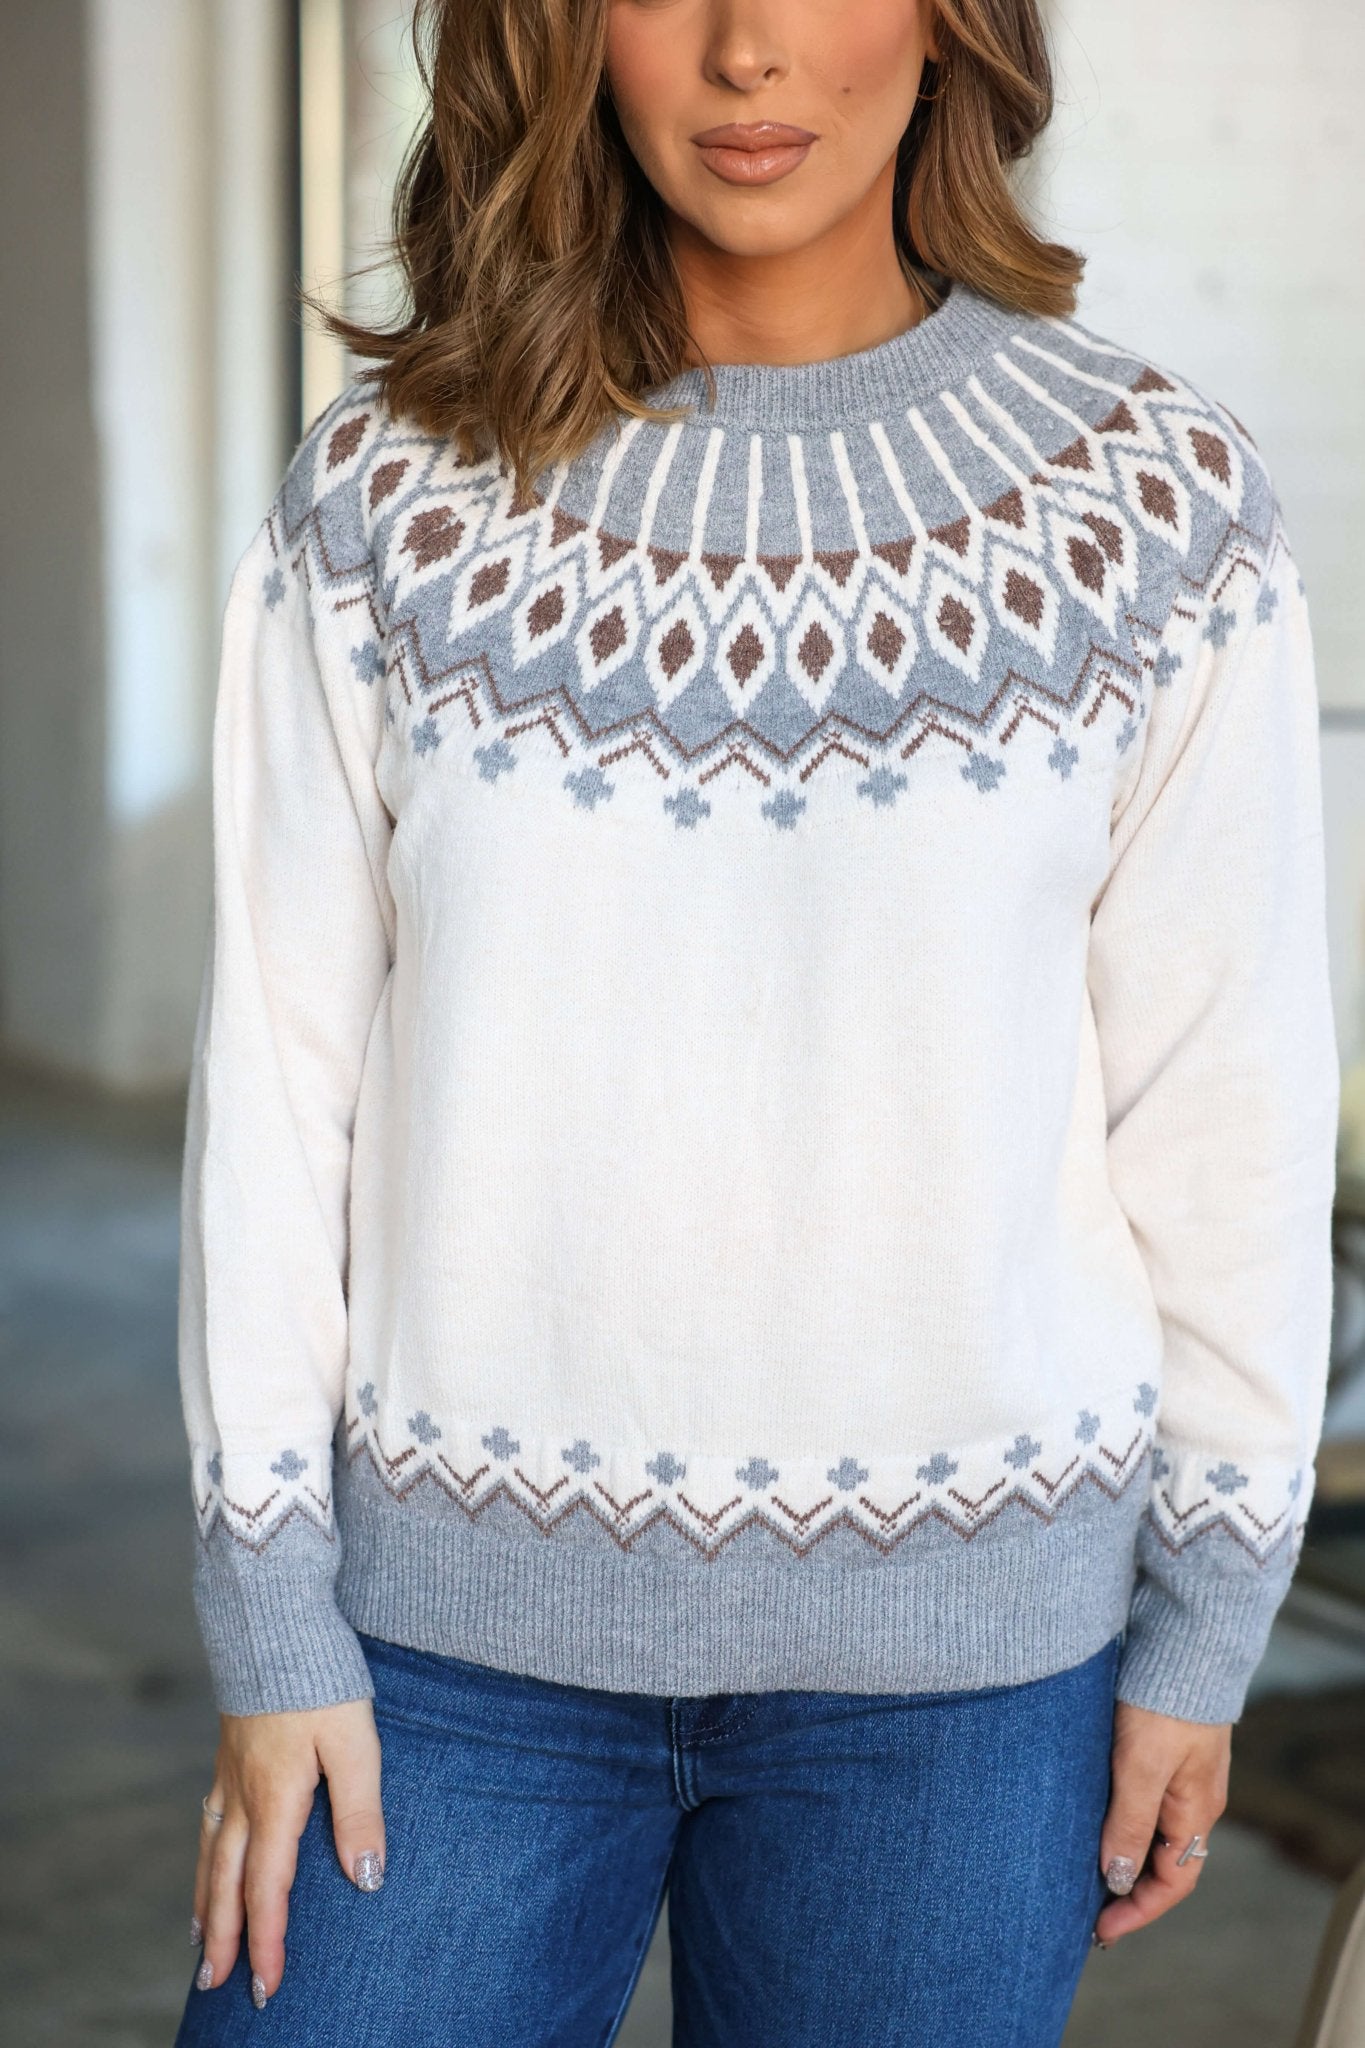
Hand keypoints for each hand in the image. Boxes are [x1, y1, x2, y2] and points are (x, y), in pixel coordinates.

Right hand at [191, 1698, 384, 2008]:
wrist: (273, 1619)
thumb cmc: (320, 1677)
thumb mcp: (355, 1742)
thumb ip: (359, 1810)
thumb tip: (365, 1877)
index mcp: (275, 1800)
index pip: (268, 1889)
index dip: (268, 1940)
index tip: (268, 1984)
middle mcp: (244, 1795)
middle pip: (228, 1883)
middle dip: (226, 1938)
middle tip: (217, 1986)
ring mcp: (230, 1773)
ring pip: (211, 1855)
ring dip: (207, 1904)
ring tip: (203, 1944)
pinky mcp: (228, 1752)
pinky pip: (209, 1822)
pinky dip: (204, 1857)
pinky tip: (209, 1860)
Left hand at [1093, 1699, 1229, 1945]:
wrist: (1181, 1642)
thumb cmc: (1164, 1704)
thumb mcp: (1142, 1767)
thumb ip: (1131, 1822)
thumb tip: (1117, 1878)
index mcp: (1196, 1812)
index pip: (1172, 1883)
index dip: (1138, 1910)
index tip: (1100, 1930)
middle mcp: (1192, 1799)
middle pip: (1163, 1862)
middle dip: (1128, 1891)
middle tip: (1086, 1909)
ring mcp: (1180, 1775)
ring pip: (1151, 1832)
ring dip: (1122, 1856)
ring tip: (1081, 1871)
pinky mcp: (1162, 1750)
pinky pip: (1143, 1802)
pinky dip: (1120, 1822)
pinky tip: (1092, 1819)